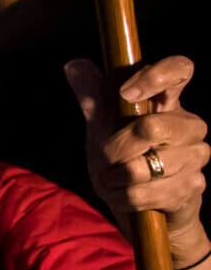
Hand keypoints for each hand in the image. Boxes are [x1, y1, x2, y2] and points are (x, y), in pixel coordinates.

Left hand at [69, 56, 208, 259]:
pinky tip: (127, 195)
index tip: (127, 92)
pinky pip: (146, 193)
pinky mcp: (194, 186)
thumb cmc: (121, 157)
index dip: (157, 75)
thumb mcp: (101, 126)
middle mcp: (189, 125)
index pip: (180, 69)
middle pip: (155, 126)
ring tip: (117, 179)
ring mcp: (196, 155)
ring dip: (118, 177)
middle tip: (108, 156)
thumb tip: (74, 65)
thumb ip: (91, 97)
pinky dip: (124, 197)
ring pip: (146, 166)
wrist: (138, 203)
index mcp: (167, 102)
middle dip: (117, 148)